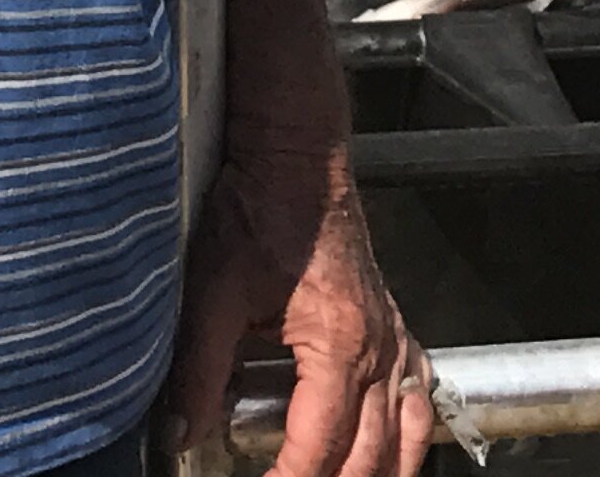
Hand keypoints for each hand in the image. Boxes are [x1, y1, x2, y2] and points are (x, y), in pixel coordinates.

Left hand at [164, 141, 432, 476]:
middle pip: (371, 455)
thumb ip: (197, 367)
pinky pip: (419, 395)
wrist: (297, 155)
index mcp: (337, 343)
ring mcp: (392, 336)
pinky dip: (411, 436)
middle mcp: (377, 347)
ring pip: (408, 434)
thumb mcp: (214, 288)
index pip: (319, 447)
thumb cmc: (262, 207)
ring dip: (383, 475)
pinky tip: (397, 452)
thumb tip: (180, 430)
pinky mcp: (392, 324)